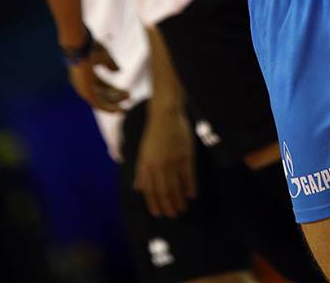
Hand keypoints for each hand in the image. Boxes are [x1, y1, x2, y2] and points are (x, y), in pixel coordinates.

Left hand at [68, 41, 129, 112]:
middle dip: (116, 97)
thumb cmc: (90, 47)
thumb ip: (111, 63)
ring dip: (114, 103)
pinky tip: (119, 110)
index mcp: (85, 74)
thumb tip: (118, 71)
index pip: (102, 85)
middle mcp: (83, 83)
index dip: (114, 89)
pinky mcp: (85, 92)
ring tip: (127, 105)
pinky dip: (108, 108)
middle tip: (129, 97)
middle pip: (102, 94)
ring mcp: (83, 88)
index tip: (126, 92)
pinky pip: (98, 104)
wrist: (80, 47)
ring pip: (101, 100)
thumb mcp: (104, 55)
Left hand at [134, 101, 196, 217]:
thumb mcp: (143, 152)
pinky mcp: (184, 156)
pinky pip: (188, 176)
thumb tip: (137, 188)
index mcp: (146, 165)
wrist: (165, 115)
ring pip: (175, 186)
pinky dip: (190, 187)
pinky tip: (192, 195)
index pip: (149, 191)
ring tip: (182, 208)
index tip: (159, 214)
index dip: (154, 204)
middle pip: (163, 192)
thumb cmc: (154, 133)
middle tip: (173, 215)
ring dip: (179, 200)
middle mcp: (158, 166)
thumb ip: (141, 171)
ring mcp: (172, 161)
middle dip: (168, 206)